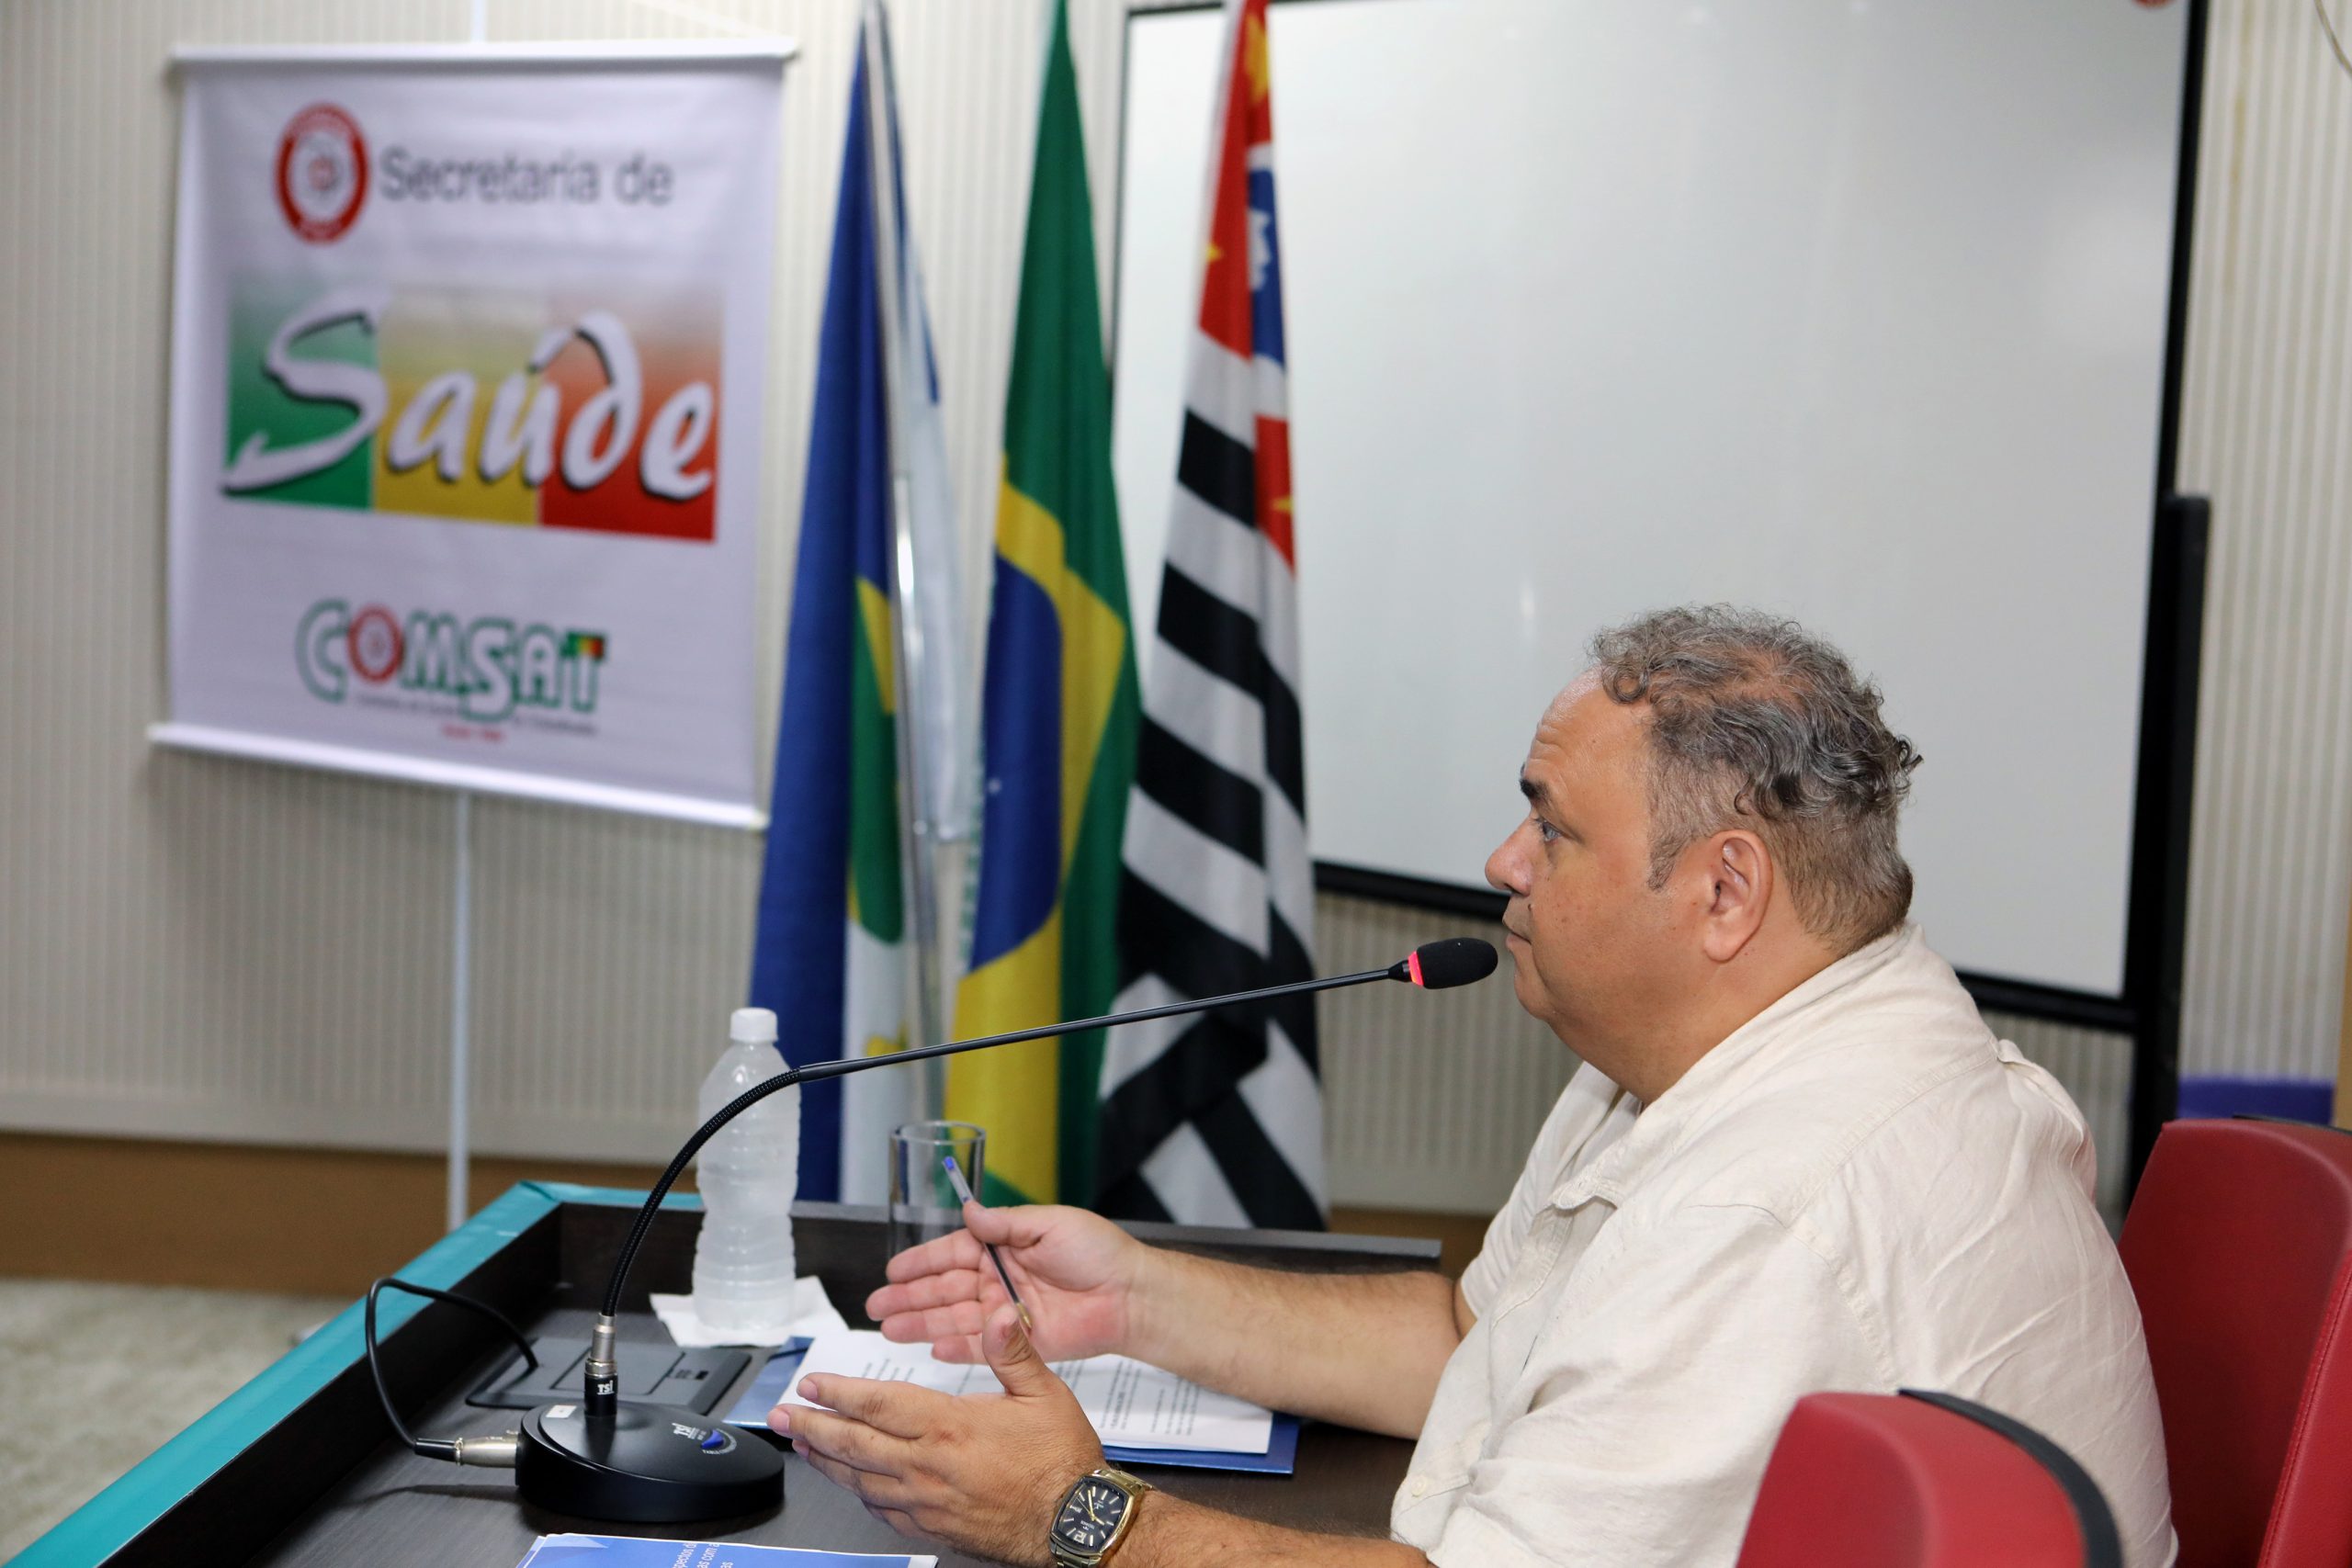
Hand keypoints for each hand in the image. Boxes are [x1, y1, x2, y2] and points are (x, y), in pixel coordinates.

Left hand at [774, 1304, 1103, 1566]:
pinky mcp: (932, 1528)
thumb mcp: (1045, 1393)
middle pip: (853, 1445)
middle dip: (811, 1427)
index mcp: (948, 1425)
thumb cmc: (1061, 1460)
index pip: (877, 1405)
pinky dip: (858, 1493)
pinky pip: (882, 1511)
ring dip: (825, 1460)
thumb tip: (997, 1313)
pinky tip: (851, 1484)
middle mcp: (927, 1466)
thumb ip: (1012, 1351)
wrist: (1074, 1525)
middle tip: (780, 1416)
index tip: (810, 1384)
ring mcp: (925, 1502)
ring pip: (859, 1480)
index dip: (837, 1393)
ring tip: (802, 1446)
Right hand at [867, 1200, 1144, 1363]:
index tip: (892, 1270)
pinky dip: (955, 1348)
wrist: (1130, 1295)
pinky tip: (930, 1348)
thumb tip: (969, 1211)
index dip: (921, 1262)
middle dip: (909, 1296)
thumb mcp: (1049, 1224)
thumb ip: (1005, 1224)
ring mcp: (1005, 1314)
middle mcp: (998, 1281)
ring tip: (889, 1328)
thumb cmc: (1098, 1252)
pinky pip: (979, 1348)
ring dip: (921, 1323)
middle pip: (944, 1289)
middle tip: (876, 1305)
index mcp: (1003, 1247)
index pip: (952, 1253)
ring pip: (953, 1319)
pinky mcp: (1018, 1344)